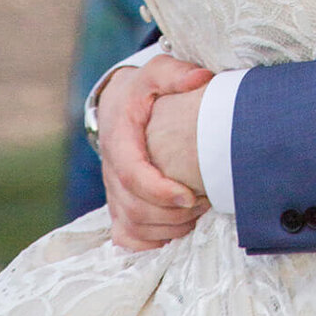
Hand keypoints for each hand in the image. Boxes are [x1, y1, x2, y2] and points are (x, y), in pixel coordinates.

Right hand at [98, 54, 213, 250]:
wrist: (118, 105)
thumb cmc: (144, 91)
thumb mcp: (156, 72)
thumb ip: (176, 73)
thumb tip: (201, 78)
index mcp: (120, 141)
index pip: (132, 175)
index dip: (159, 192)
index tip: (190, 196)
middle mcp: (111, 170)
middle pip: (134, 208)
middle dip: (171, 214)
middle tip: (204, 204)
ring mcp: (112, 191)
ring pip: (131, 227)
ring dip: (167, 229)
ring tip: (197, 215)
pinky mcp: (117, 205)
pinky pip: (126, 237)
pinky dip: (150, 243)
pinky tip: (177, 230)